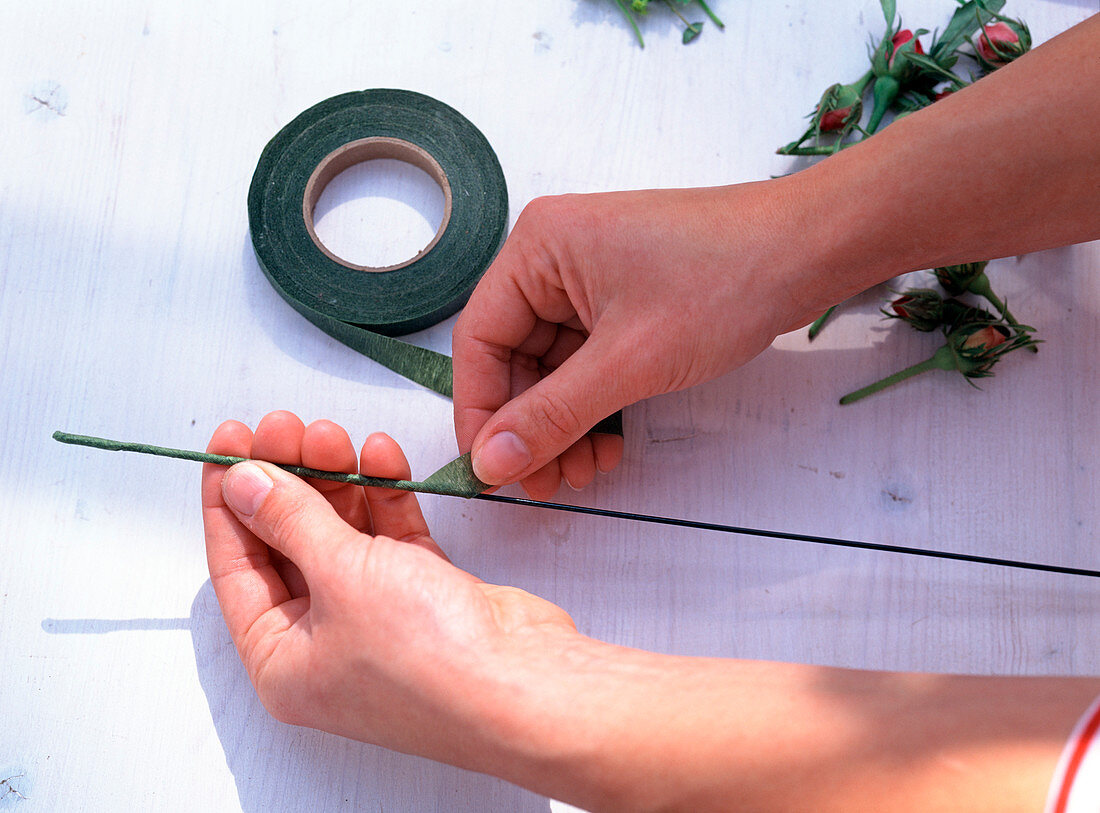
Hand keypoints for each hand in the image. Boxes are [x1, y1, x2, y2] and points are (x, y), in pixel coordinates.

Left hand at [200, 411, 578, 768]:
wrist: (525, 684)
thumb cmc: (426, 658)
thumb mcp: (339, 575)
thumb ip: (291, 518)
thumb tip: (244, 483)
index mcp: (283, 662)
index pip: (238, 569)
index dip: (229, 502)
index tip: (229, 445)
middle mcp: (326, 646)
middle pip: (290, 547)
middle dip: (289, 482)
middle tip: (286, 428)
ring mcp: (379, 621)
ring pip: (342, 537)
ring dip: (337, 482)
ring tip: (333, 434)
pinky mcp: (426, 599)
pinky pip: (391, 539)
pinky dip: (385, 497)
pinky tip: (379, 455)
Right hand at [452, 180, 826, 499]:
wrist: (809, 251)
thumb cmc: (722, 282)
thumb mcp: (627, 361)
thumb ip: (552, 416)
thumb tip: (490, 464)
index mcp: (536, 248)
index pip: (479, 340)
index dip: (480, 413)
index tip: (490, 472)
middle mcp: (553, 259)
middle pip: (514, 359)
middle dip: (531, 427)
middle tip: (545, 486)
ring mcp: (590, 280)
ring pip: (553, 369)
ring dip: (564, 425)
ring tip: (586, 472)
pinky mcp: (623, 300)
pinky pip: (588, 362)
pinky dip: (594, 407)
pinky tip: (608, 446)